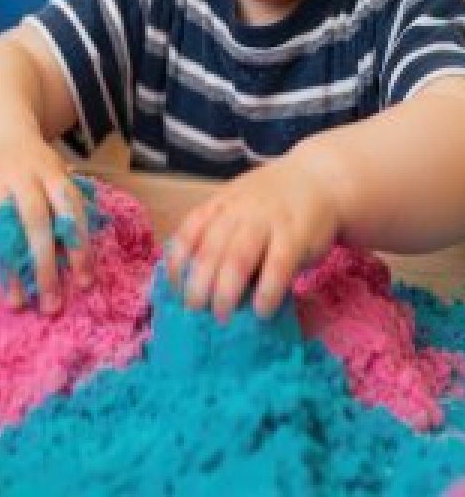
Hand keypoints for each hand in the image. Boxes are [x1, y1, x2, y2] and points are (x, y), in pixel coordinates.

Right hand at [0, 130, 92, 314]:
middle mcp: (23, 176)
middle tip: (51, 305)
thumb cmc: (34, 164)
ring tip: (15, 302)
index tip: (84, 283)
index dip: (78, 246)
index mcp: (51, 172)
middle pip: (36, 221)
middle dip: (44, 264)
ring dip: (8, 265)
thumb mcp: (57, 173)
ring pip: (1, 225)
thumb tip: (90, 251)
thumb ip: (68, 207)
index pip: (69, 210)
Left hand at [165, 152, 341, 321]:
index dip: (177, 265)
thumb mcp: (239, 206)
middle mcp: (239, 211)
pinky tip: (261, 311)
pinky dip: (266, 292)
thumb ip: (220, 233)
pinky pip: (277, 267)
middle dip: (198, 286)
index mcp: (221, 205)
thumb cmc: (273, 202)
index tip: (176, 290)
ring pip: (237, 260)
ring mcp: (267, 222)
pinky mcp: (296, 236)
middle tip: (195, 312)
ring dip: (225, 293)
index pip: (188, 233)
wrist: (321, 179)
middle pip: (209, 252)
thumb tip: (200, 281)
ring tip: (221, 317)